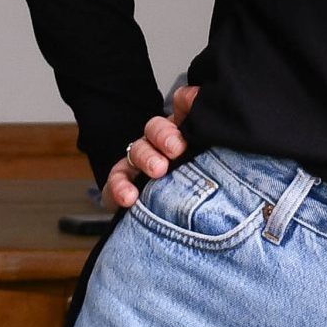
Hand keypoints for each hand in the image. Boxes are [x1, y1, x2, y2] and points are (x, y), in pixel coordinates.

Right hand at [100, 84, 199, 209]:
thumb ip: (205, 124)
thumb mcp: (211, 153)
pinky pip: (115, 184)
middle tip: (177, 149)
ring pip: (135, 152)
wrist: (190, 229)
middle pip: (155, 129)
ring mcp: (139, 167)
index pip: (179, 111)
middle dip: (164, 136)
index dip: (183, 108)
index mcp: (182, 135)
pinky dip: (119, 189)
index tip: (187, 117)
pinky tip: (129, 197)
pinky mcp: (123, 190)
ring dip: (145, 158)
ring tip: (158, 170)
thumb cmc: (204, 181)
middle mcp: (159, 147)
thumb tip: (196, 97)